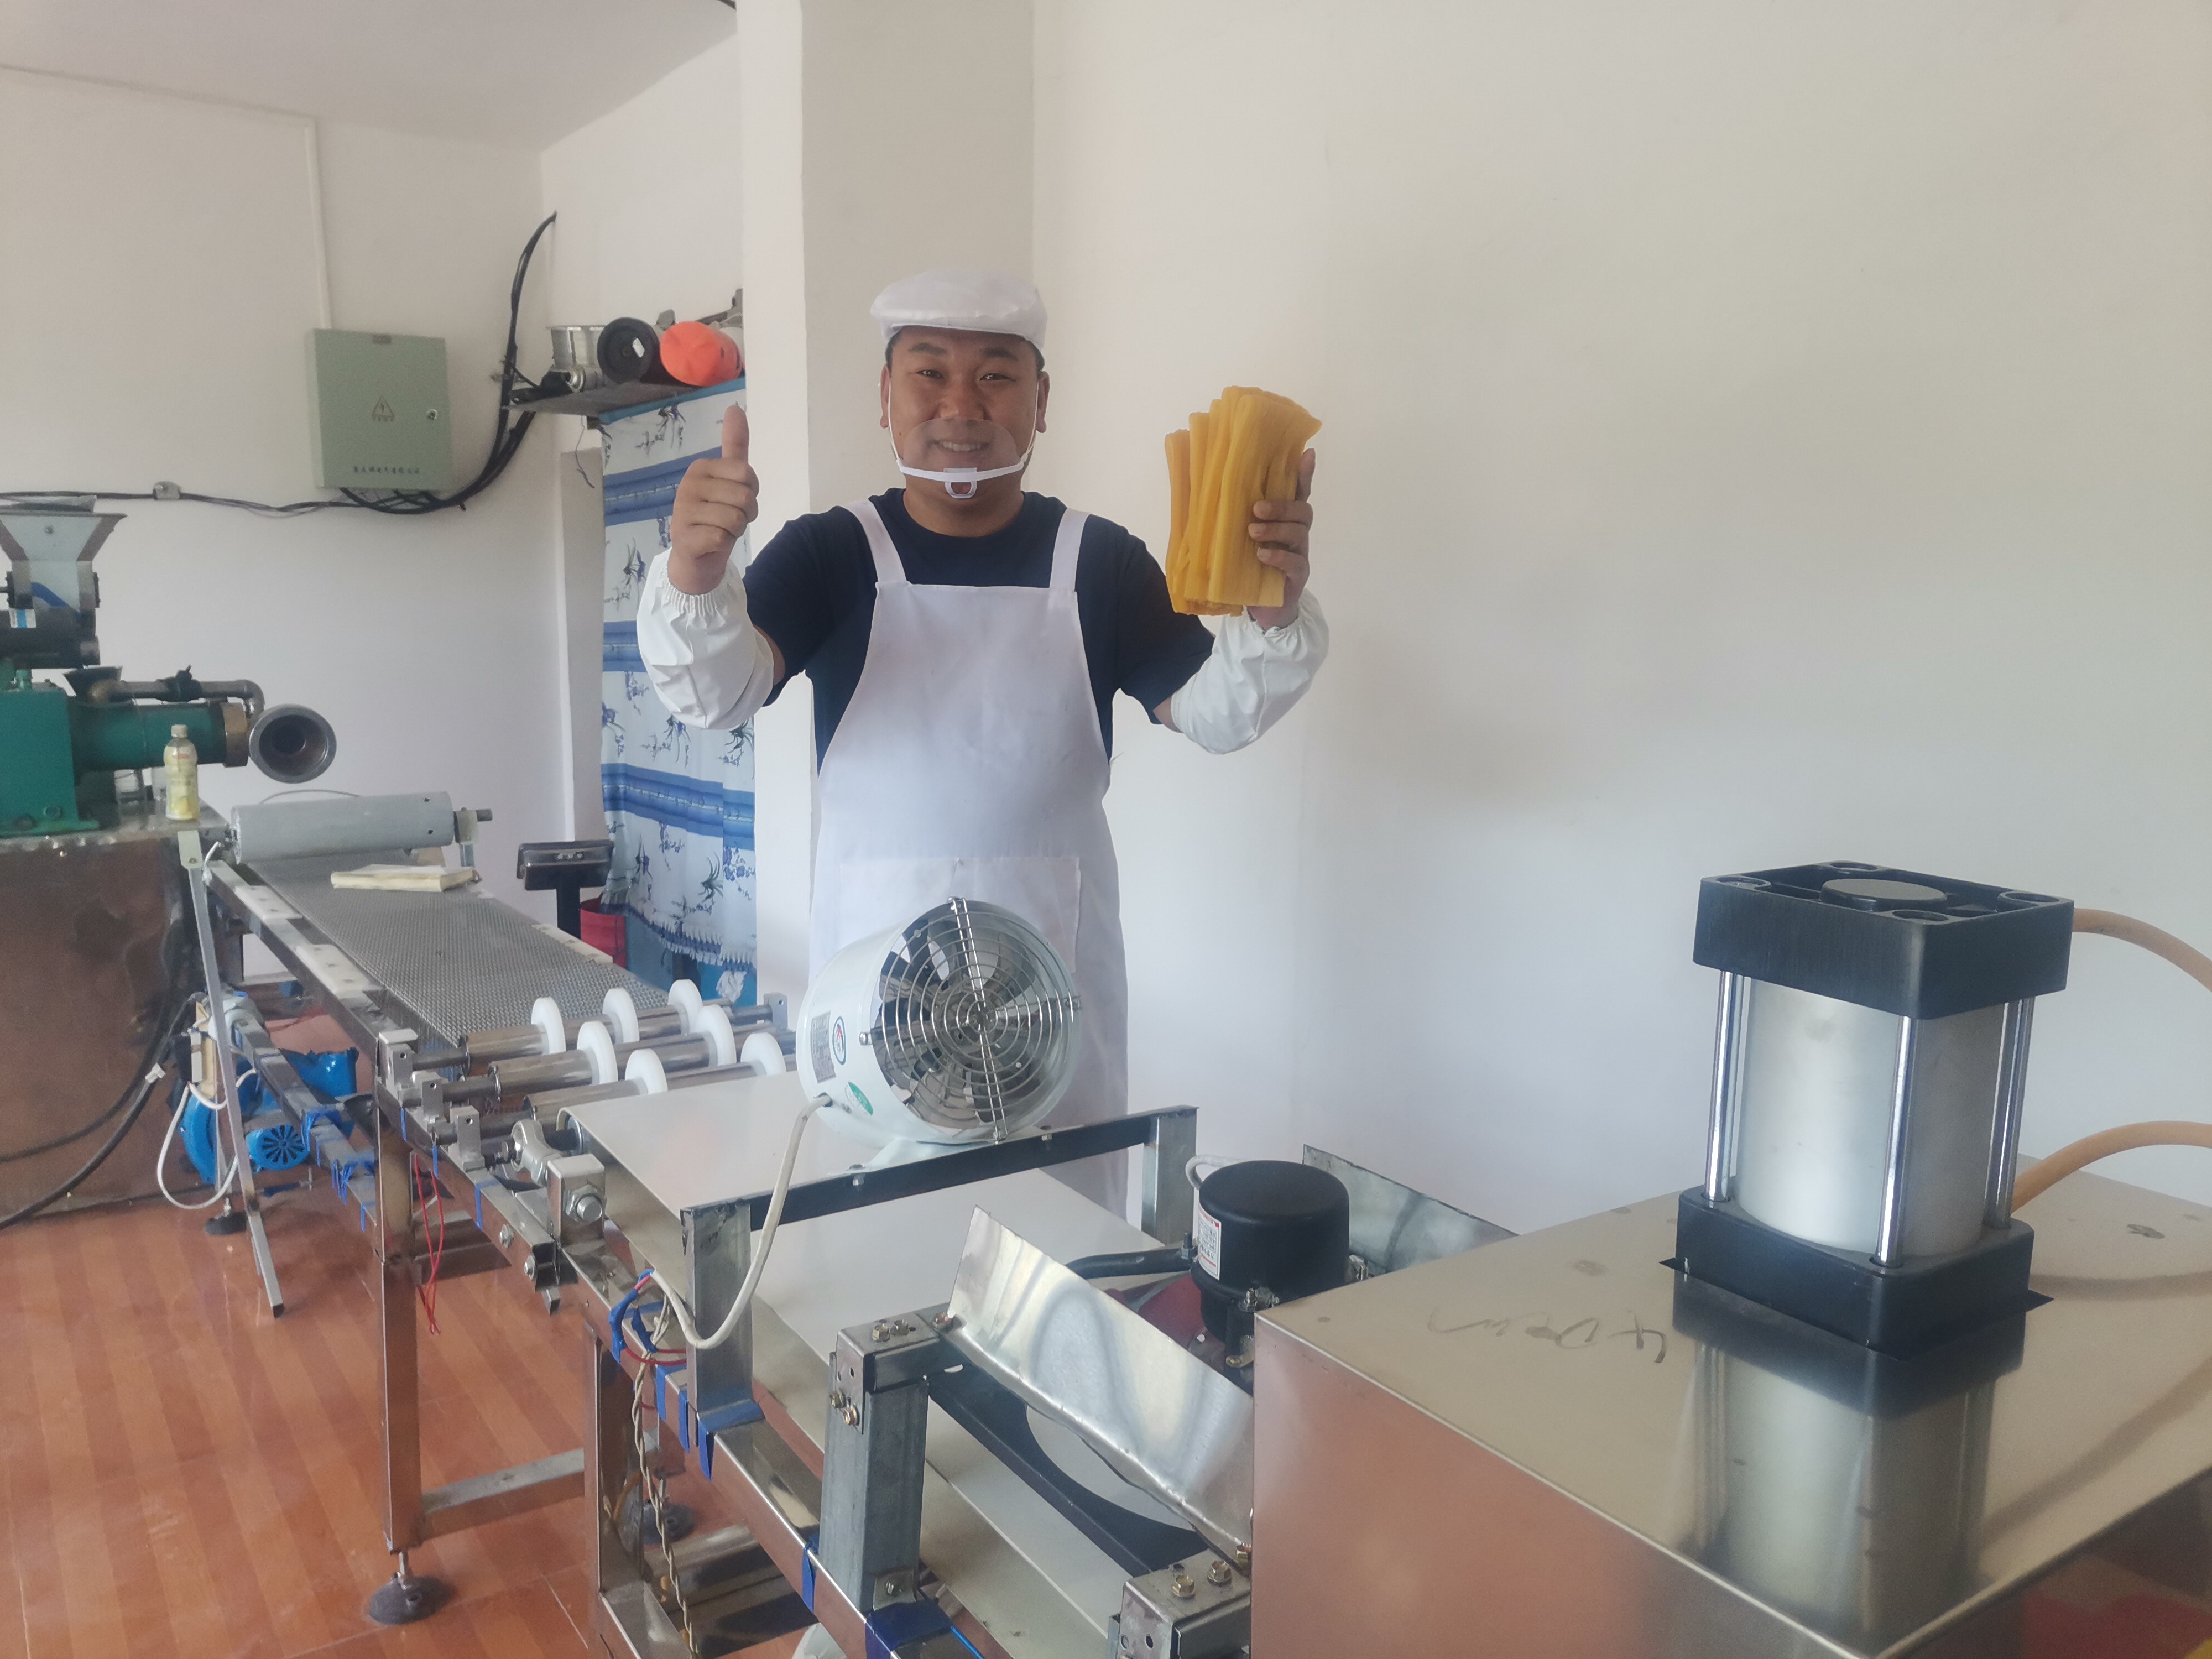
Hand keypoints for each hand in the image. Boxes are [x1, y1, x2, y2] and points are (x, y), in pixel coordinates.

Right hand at [668, 404, 758, 594]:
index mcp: (701, 468)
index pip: (747, 473)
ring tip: (720, 531)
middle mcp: (688, 485)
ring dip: (736, 530)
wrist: (695, 559)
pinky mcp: (684, 536)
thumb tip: (735, 408)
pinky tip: (711, 543)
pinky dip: (724, 544)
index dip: (751, 492)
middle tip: (729, 520)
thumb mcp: (729, 480)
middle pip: (744, 496)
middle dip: (746, 513)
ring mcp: (683, 510)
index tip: (735, 500)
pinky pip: (723, 537)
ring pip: (736, 518)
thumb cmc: (715, 517)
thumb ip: (734, 446)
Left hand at [1245, 449, 1314, 628]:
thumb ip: (1229, 518)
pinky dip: (1279, 556)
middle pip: (1302, 509)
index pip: (1298, 491)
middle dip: (1281, 505)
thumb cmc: (1247, 567)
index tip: (1306, 454)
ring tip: (1252, 532)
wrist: (1261, 610)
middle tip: (1256, 508)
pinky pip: (1295, 562)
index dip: (1304, 474)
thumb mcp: (1236, 539)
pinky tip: (1262, 556)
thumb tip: (1199, 492)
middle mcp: (1297, 533)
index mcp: (1284, 519)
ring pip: (1299, 532)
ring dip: (1275, 529)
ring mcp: (1300, 554)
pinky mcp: (1298, 577)